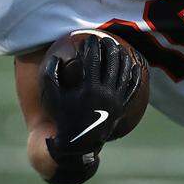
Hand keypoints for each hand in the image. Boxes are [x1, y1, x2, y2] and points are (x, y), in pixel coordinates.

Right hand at [41, 33, 141, 163]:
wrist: (78, 144)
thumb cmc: (62, 118)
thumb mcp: (51, 97)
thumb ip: (49, 75)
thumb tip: (55, 57)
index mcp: (89, 89)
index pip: (93, 60)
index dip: (92, 46)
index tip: (90, 39)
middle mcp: (106, 94)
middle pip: (112, 63)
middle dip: (109, 48)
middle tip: (105, 40)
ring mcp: (116, 102)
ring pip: (124, 74)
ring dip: (123, 58)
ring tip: (119, 49)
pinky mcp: (122, 108)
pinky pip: (132, 89)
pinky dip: (134, 76)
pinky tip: (134, 66)